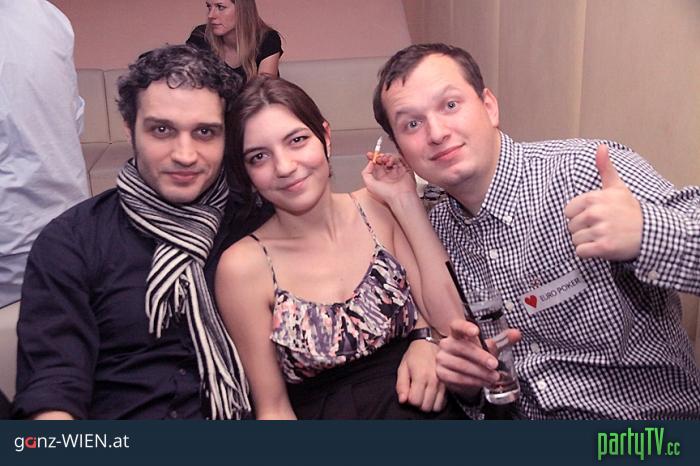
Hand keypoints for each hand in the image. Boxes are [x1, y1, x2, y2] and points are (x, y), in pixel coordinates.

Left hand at [361, 152, 417, 204]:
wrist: (400, 197)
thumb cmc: (386, 195)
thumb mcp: (369, 184)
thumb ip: (366, 173)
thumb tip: (370, 163)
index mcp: (381, 179)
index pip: (376, 165)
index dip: (373, 159)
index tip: (370, 155)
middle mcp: (389, 175)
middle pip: (384, 160)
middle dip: (380, 157)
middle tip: (379, 157)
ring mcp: (397, 172)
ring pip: (392, 159)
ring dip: (387, 157)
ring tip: (386, 160)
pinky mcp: (405, 169)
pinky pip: (400, 159)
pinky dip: (395, 158)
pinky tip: (391, 162)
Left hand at [396, 338, 446, 411]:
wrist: (432, 341)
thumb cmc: (415, 354)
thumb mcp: (403, 367)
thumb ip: (401, 385)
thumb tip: (403, 401)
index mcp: (421, 376)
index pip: (415, 401)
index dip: (410, 400)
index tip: (409, 392)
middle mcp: (434, 381)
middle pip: (426, 407)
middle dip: (419, 403)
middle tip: (416, 393)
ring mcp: (444, 383)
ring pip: (436, 407)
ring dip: (428, 404)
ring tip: (424, 394)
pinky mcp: (449, 384)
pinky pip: (444, 402)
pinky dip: (437, 402)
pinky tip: (432, 393)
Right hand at [435, 319, 520, 398]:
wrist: (463, 375)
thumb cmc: (474, 357)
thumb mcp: (488, 347)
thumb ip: (502, 340)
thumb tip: (517, 333)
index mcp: (456, 333)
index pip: (457, 326)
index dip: (465, 327)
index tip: (476, 331)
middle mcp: (446, 344)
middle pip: (462, 348)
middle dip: (480, 357)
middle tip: (494, 364)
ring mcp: (442, 359)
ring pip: (461, 365)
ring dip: (480, 372)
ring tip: (493, 377)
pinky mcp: (441, 374)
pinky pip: (458, 378)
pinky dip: (473, 381)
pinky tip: (483, 382)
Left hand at [564, 145, 642, 260]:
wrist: (649, 232)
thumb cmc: (629, 210)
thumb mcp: (617, 187)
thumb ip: (605, 168)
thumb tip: (600, 147)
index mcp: (594, 198)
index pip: (568, 211)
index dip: (578, 215)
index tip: (593, 216)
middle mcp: (596, 213)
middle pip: (570, 227)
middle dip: (582, 229)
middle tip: (600, 228)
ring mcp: (600, 230)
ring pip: (575, 240)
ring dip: (585, 242)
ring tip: (601, 237)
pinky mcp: (603, 247)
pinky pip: (580, 252)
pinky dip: (588, 253)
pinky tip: (600, 247)